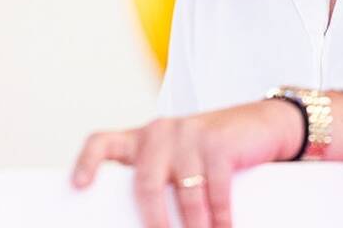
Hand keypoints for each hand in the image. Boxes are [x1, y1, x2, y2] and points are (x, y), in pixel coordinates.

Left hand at [70, 99, 302, 227]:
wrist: (264, 125)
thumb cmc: (215, 152)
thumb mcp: (181, 161)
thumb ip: (162, 181)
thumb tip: (150, 222)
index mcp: (144, 139)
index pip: (103, 142)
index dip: (87, 162)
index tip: (78, 186)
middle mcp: (161, 133)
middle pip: (146, 184)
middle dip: (154, 222)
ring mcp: (190, 135)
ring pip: (185, 195)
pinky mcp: (218, 143)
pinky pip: (215, 191)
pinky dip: (220, 218)